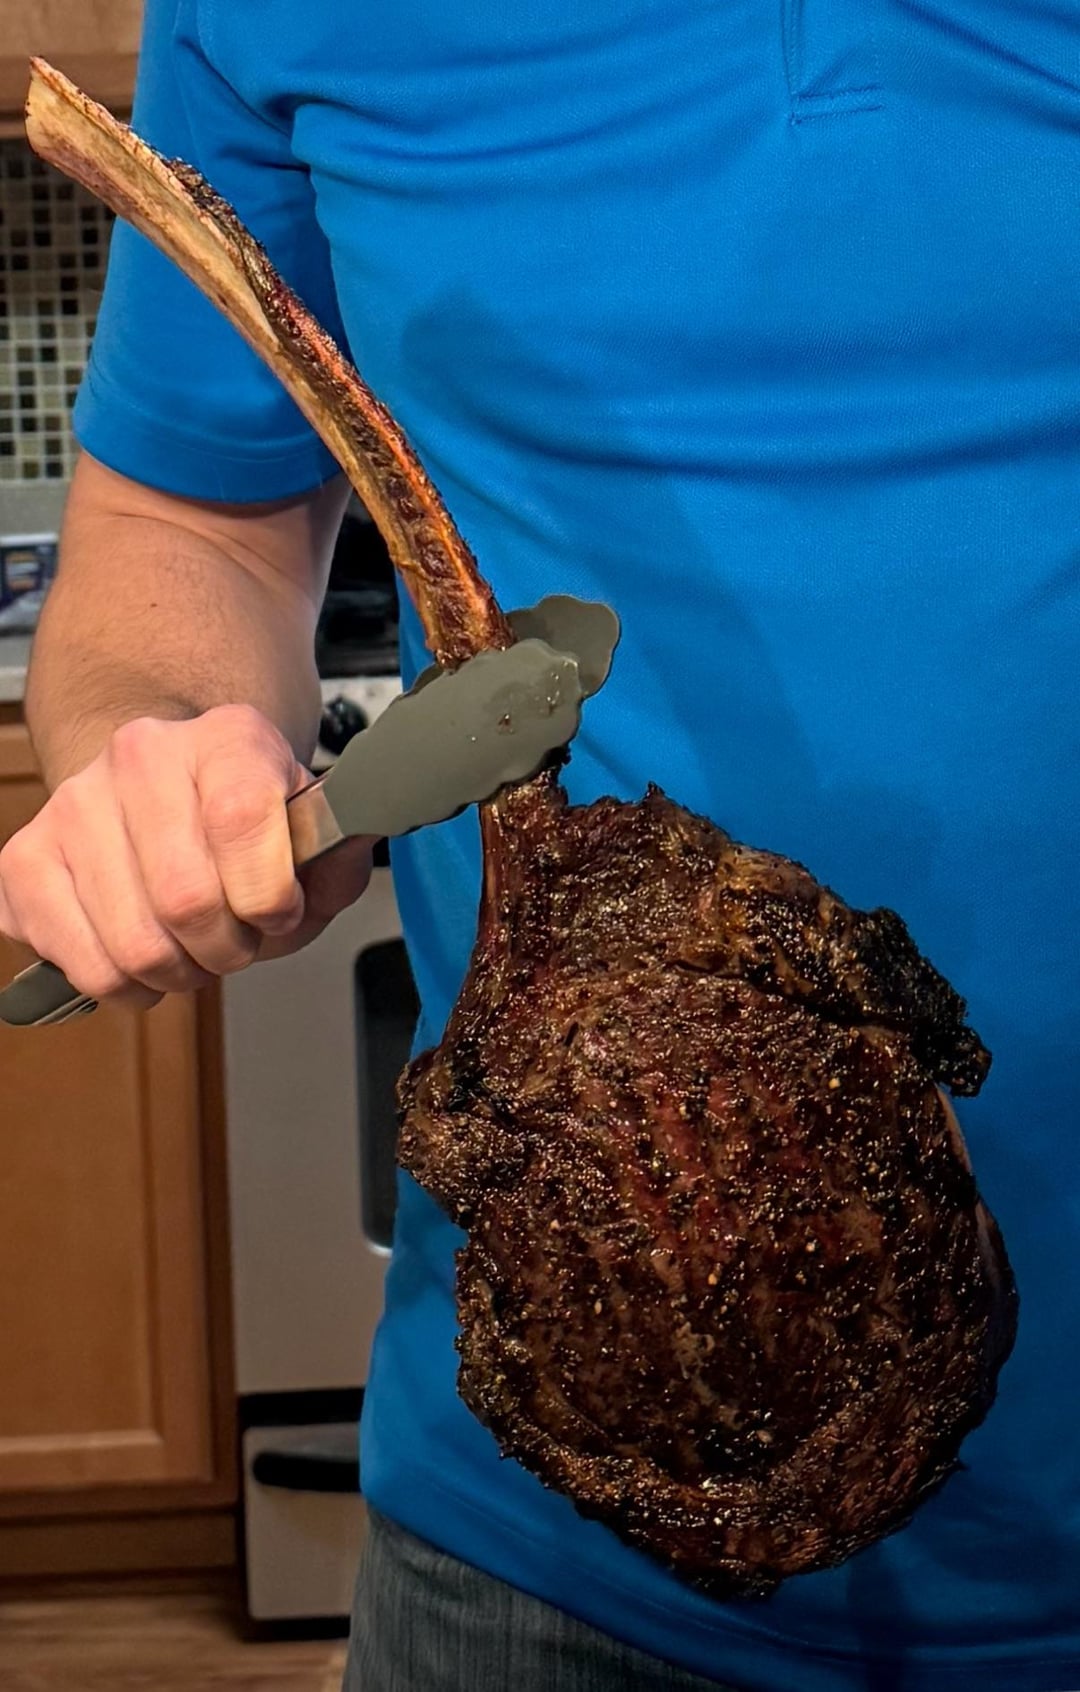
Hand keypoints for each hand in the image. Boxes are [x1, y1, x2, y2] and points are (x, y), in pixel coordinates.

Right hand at [0, 703, 372, 1011]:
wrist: (158, 791)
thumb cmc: (238, 821)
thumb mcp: (305, 831)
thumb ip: (334, 860)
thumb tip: (337, 861)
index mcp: (224, 738)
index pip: (241, 819)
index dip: (270, 896)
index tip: (278, 914)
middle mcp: (140, 756)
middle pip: (187, 899)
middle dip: (227, 949)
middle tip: (234, 943)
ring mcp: (72, 805)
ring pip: (135, 946)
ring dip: (178, 974)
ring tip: (191, 950)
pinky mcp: (24, 860)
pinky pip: (83, 964)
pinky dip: (124, 984)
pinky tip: (141, 955)